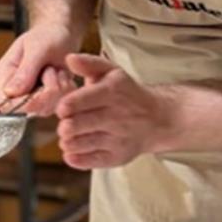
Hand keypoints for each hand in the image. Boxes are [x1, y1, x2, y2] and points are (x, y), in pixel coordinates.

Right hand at [0, 25, 76, 116]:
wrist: (62, 34)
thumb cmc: (47, 36)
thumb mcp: (38, 48)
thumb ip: (25, 70)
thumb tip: (10, 93)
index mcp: (3, 75)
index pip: (7, 103)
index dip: (29, 101)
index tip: (48, 86)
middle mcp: (14, 90)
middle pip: (29, 109)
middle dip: (48, 91)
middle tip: (53, 69)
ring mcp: (31, 97)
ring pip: (46, 109)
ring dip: (59, 89)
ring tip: (57, 69)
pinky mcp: (46, 100)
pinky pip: (58, 106)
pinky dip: (66, 91)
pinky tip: (64, 76)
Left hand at [55, 54, 175, 169]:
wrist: (158, 119)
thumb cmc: (128, 94)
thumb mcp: (112, 73)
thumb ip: (89, 64)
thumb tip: (69, 59)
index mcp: (112, 92)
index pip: (77, 102)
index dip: (63, 106)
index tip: (63, 108)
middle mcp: (116, 117)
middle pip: (73, 126)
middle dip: (63, 125)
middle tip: (66, 123)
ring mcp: (117, 139)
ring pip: (78, 144)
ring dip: (67, 141)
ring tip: (71, 135)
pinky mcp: (117, 157)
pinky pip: (88, 162)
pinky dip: (75, 157)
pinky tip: (75, 149)